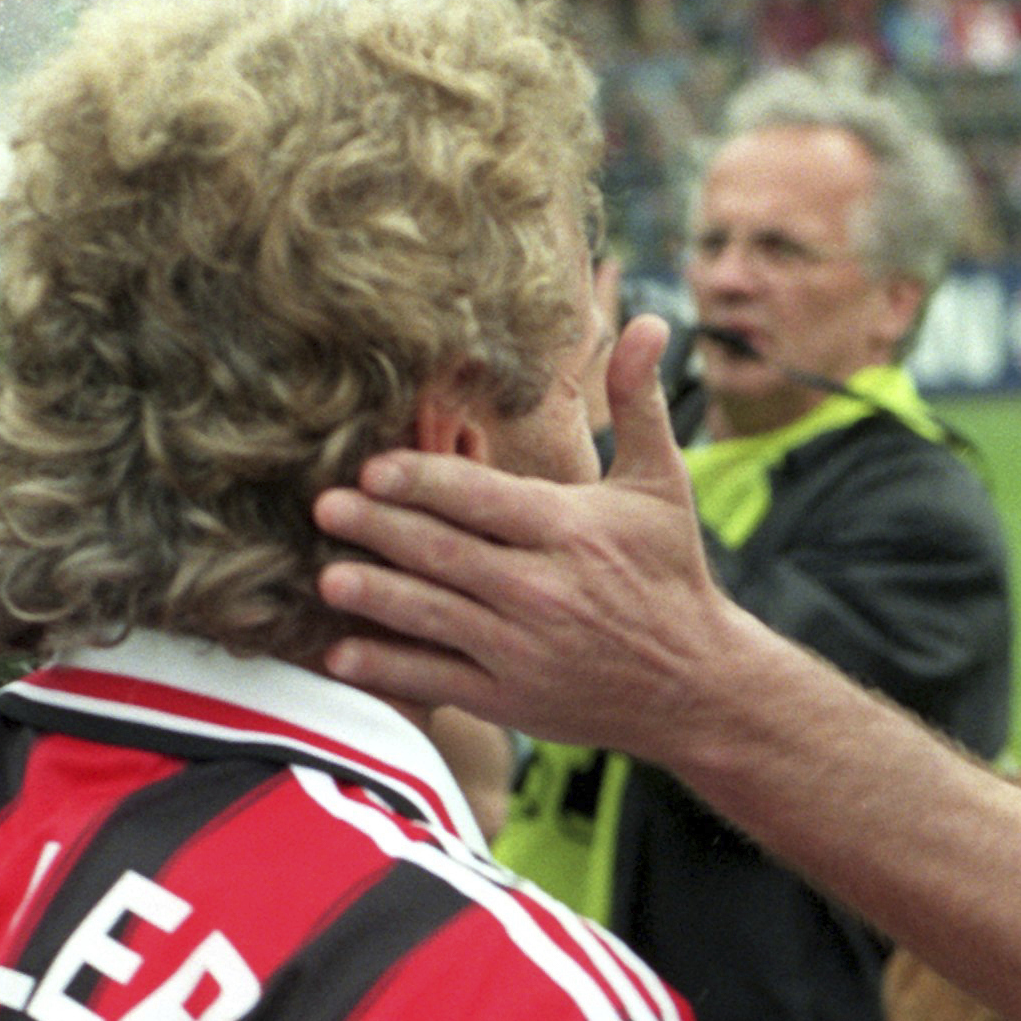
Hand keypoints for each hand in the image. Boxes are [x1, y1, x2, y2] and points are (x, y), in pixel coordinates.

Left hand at [314, 315, 747, 750]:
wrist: (697, 685)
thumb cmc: (671, 573)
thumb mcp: (662, 484)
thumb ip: (638, 403)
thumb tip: (646, 321)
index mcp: (572, 530)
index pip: (482, 498)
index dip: (422, 480)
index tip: (371, 467)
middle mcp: (545, 589)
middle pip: (444, 552)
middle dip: (379, 529)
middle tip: (323, 507)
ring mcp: (524, 649)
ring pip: (432, 616)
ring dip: (375, 596)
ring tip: (325, 578)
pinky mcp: (512, 699)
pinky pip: (438, 680)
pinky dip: (390, 670)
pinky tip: (342, 655)